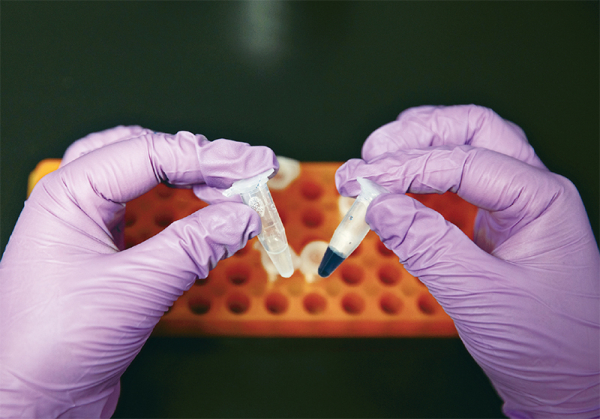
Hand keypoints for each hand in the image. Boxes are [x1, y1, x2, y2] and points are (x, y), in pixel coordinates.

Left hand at [0, 127, 277, 417]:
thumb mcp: (135, 288)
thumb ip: (194, 246)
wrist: (30, 400)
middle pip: (147, 155)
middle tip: (247, 170)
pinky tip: (204, 220)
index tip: (252, 165)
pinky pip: (148, 216)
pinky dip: (182, 213)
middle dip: (200, 160)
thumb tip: (241, 216)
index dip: (208, 156)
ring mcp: (90, 228)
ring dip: (191, 182)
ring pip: (146, 181)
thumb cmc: (52, 345)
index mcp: (70, 193)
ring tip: (230, 188)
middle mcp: (77, 202)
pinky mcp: (106, 256)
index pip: (150, 153)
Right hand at [336, 105, 598, 417]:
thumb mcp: (482, 297)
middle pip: (472, 130)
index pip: (464, 161)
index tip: (361, 180)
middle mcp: (530, 190)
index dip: (406, 167)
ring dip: (417, 148)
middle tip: (369, 154)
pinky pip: (456, 182)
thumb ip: (428, 246)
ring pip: (465, 147)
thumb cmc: (547, 344)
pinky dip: (421, 179)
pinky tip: (396, 190)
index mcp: (540, 199)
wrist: (570, 382)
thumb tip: (378, 204)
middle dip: (416, 135)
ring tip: (375, 162)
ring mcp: (513, 204)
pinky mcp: (495, 223)